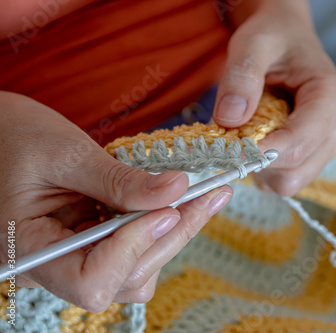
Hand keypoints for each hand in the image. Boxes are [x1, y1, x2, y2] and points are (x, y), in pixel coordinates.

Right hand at [0, 92, 231, 311]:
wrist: (4, 134)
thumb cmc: (17, 138)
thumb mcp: (68, 155)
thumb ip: (120, 181)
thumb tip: (178, 189)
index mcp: (30, 251)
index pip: (90, 280)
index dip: (133, 249)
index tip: (169, 209)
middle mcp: (54, 268)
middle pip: (126, 277)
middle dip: (172, 235)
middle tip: (211, 195)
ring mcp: (75, 260)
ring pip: (139, 272)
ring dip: (174, 235)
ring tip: (202, 198)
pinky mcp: (95, 247)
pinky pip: (137, 254)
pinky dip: (163, 230)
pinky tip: (182, 203)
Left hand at [213, 0, 335, 196]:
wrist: (288, 38)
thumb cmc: (274, 37)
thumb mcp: (253, 43)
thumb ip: (241, 75)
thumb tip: (230, 118)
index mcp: (333, 98)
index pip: (298, 144)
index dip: (260, 153)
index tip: (227, 148)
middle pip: (294, 170)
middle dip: (258, 161)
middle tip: (233, 137)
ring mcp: (333, 144)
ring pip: (291, 181)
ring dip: (261, 167)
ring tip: (250, 134)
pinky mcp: (320, 155)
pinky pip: (289, 179)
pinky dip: (267, 169)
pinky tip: (261, 141)